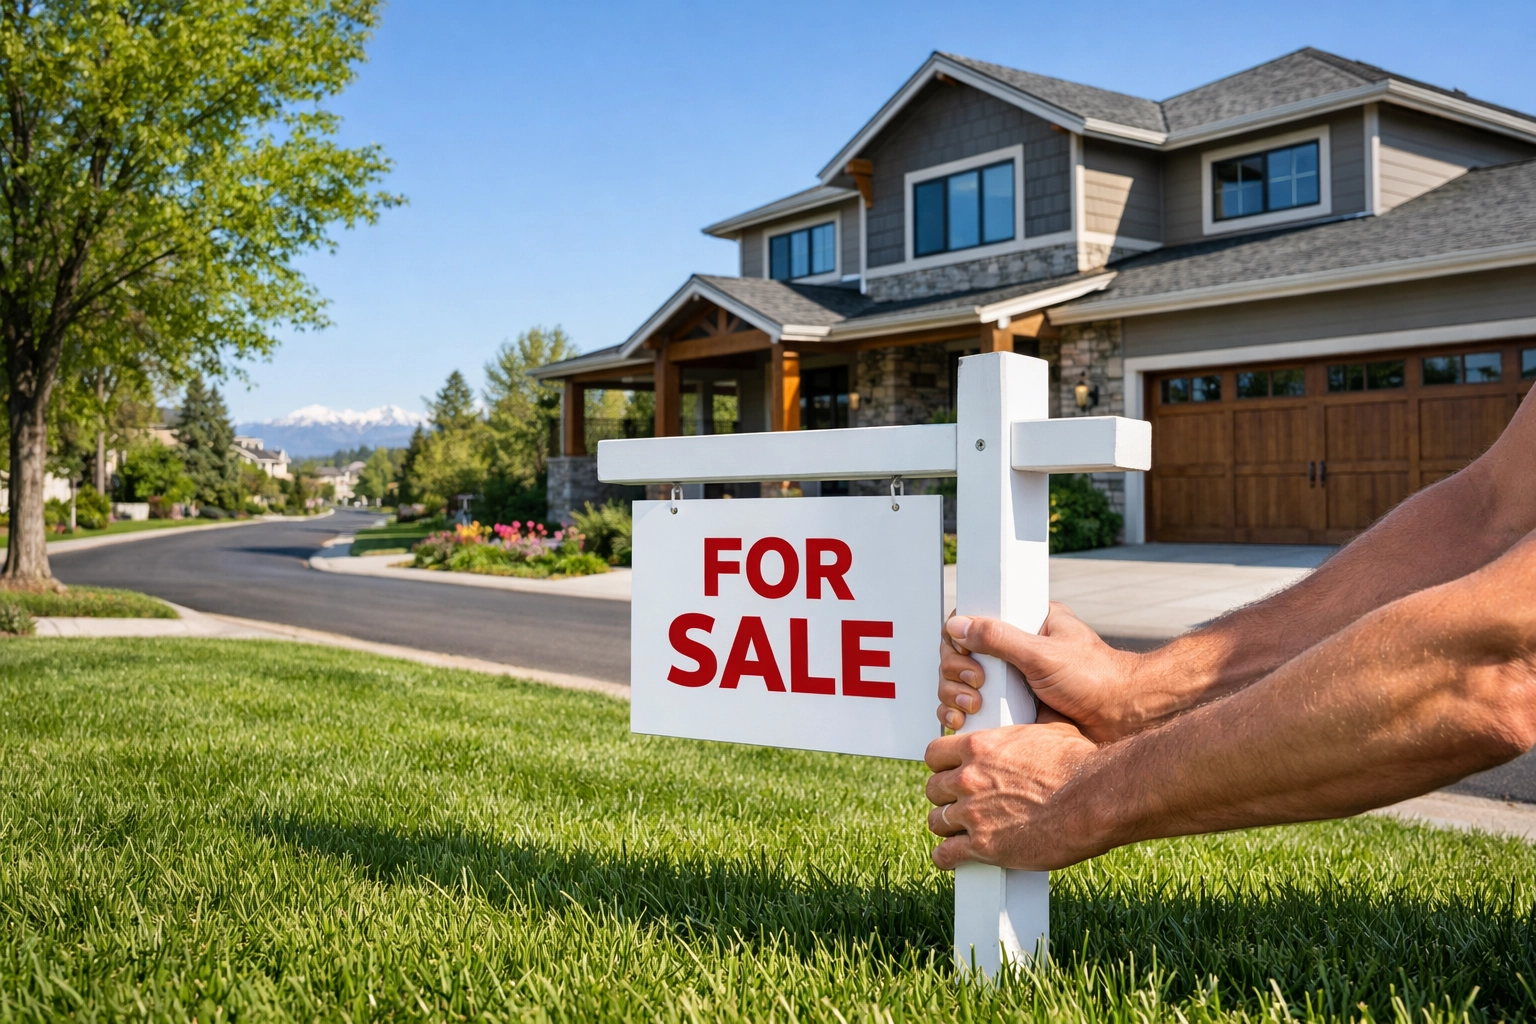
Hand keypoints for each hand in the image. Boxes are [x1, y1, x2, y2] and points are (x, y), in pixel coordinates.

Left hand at [924, 721, 1107, 870]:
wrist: (1094, 800)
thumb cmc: (1078, 763)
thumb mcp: (1052, 729)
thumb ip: (1033, 722)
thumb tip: (1042, 704)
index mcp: (979, 747)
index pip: (934, 755)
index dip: (942, 766)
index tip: (949, 773)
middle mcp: (968, 778)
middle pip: (933, 790)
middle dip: (945, 797)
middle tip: (958, 803)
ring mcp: (973, 813)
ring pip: (937, 822)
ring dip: (947, 827)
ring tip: (958, 831)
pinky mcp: (983, 846)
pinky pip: (946, 854)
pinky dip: (947, 858)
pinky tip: (952, 858)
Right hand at [938, 603, 1149, 742]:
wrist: (1124, 720)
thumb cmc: (1096, 680)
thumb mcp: (1043, 655)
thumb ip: (999, 638)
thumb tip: (958, 625)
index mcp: (1027, 622)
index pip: (975, 619)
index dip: (958, 637)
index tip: (963, 654)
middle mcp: (1015, 648)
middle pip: (961, 653)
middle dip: (955, 670)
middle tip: (975, 684)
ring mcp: (1011, 679)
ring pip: (961, 681)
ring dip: (954, 693)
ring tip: (970, 706)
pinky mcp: (1011, 707)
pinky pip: (974, 708)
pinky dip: (960, 713)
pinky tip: (961, 721)